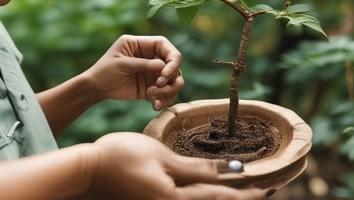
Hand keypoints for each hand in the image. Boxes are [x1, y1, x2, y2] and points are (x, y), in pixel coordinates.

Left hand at [83, 34, 183, 109]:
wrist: (96, 88)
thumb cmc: (104, 71)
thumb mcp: (121, 64)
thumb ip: (143, 64)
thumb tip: (164, 66)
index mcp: (141, 45)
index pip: (164, 45)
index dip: (171, 58)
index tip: (165, 73)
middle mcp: (150, 57)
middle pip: (174, 63)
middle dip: (171, 76)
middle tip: (158, 85)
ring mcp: (152, 73)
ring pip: (174, 80)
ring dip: (169, 90)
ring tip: (153, 96)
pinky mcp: (152, 88)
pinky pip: (166, 94)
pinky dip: (164, 100)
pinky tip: (155, 105)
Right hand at [83, 132, 266, 199]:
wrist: (88, 169)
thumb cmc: (121, 157)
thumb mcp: (162, 157)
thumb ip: (195, 168)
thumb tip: (226, 170)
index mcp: (175, 199)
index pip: (218, 196)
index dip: (244, 193)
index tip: (266, 189)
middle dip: (237, 199)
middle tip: (261, 192)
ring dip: (220, 197)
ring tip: (240, 192)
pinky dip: (201, 196)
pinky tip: (207, 190)